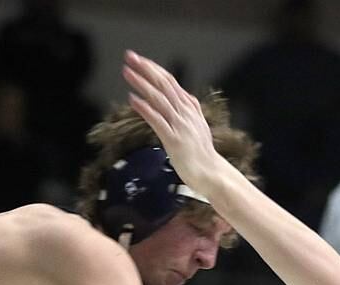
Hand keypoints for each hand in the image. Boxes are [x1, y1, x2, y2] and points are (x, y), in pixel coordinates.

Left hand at [122, 50, 225, 195]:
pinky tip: (133, 99)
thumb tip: (183, 96)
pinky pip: (157, 120)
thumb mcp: (198, 125)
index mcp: (190, 108)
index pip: (170, 82)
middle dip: (146, 69)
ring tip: (127, 73)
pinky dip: (145, 108)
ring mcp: (180, 125)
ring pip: (159, 99)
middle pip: (164, 85)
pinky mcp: (174, 140)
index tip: (140, 60)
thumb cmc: (202, 153)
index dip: (154, 69)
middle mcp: (186, 113)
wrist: (211, 173)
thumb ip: (190, 110)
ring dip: (142, 84)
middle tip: (130, 57)